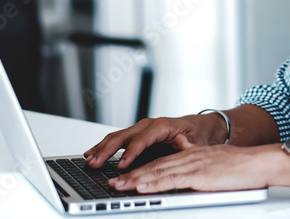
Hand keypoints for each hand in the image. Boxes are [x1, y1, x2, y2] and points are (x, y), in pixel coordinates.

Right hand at [83, 115, 221, 169]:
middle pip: (125, 136)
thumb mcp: (198, 140)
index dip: (131, 151)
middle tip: (95, 163)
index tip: (122, 165)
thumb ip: (190, 144)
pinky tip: (92, 153)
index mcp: (163, 125)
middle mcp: (149, 125)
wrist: (200, 126)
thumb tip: (184, 145)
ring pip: (117, 137)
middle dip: (108, 150)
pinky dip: (104, 146)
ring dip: (102, 148)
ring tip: (89, 160)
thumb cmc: (198, 134)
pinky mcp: (137, 135)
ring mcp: (141, 129)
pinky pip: (117, 140)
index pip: (143, 138)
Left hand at [108, 143, 287, 193]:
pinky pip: (172, 179)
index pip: (163, 162)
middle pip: (156, 165)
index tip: (126, 175)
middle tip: (112, 181)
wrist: (261, 163)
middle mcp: (191, 157)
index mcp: (195, 154)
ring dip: (136, 179)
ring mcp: (195, 165)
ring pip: (159, 172)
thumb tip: (190, 175)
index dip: (143, 168)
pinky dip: (154, 183)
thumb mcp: (219, 164)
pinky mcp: (200, 175)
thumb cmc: (245, 167)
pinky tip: (141, 186)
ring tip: (118, 186)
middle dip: (132, 174)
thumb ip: (202, 168)